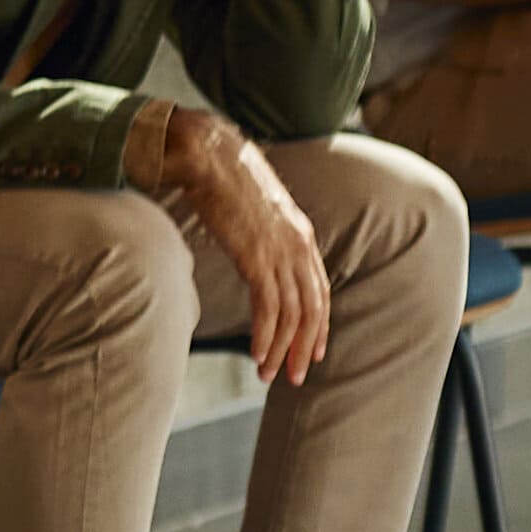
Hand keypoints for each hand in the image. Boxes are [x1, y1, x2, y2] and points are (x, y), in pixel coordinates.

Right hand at [128, 102, 331, 389]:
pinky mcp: (257, 258)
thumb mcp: (257, 210)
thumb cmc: (225, 178)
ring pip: (292, 315)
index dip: (318, 325)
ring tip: (269, 374)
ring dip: (281, 349)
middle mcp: (299, 246)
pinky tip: (257, 355)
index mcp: (302, 235)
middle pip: (313, 309)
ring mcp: (280, 253)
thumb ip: (266, 235)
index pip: (320, 291)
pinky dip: (265, 336)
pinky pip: (269, 309)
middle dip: (304, 347)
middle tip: (295, 376)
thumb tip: (257, 253)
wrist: (210, 155)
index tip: (312, 351)